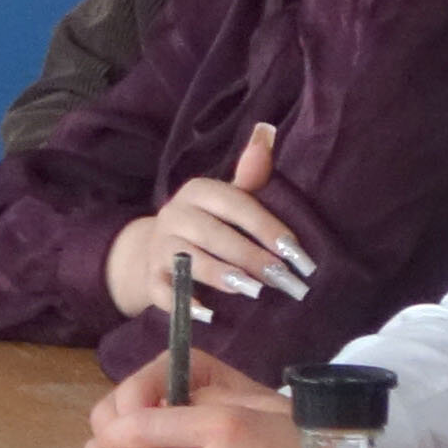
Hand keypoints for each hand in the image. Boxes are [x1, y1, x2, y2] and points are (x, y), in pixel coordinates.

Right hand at [98, 121, 319, 315]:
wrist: (156, 250)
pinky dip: (184, 302)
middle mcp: (174, 214)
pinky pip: (164, 291)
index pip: (236, 205)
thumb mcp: (227, 199)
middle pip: (215, 235)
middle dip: (252, 257)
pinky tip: (209, 314)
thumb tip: (267, 133)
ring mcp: (159, 246)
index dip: (268, 228)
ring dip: (221, 275)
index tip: (298, 253)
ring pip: (189, 260)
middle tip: (285, 280)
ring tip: (253, 290)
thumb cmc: (208, 225)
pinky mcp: (150, 277)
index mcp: (198, 191)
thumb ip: (250, 176)